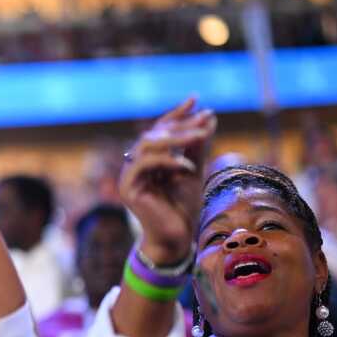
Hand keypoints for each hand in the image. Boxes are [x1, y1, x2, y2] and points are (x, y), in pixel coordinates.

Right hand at [119, 98, 215, 263]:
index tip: (196, 99)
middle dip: (180, 125)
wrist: (176, 236)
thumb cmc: (183, 206)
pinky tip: (187, 165)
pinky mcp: (128, 189)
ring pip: (147, 145)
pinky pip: (144, 164)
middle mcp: (134, 165)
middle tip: (204, 119)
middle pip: (153, 134)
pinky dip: (167, 160)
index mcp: (148, 159)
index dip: (176, 114)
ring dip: (175, 138)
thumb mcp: (194, 170)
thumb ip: (197, 146)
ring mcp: (128, 177)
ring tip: (199, 137)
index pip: (159, 130)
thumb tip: (208, 115)